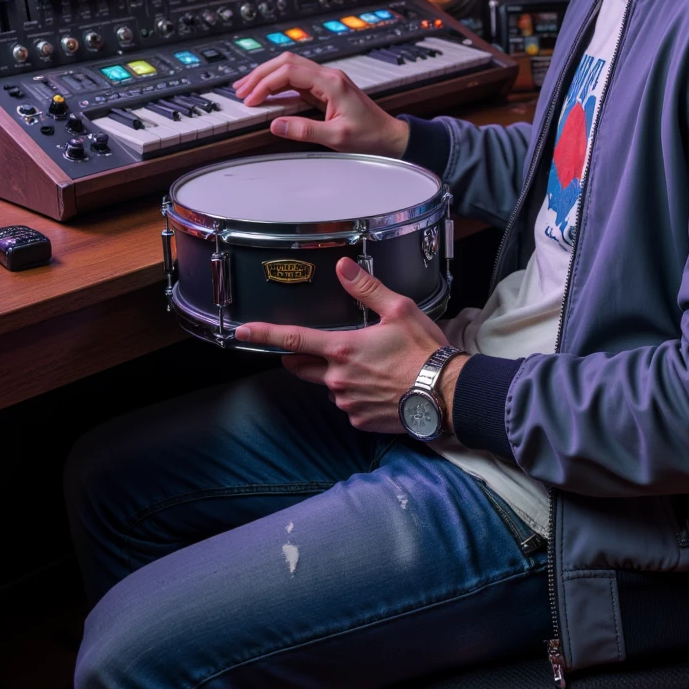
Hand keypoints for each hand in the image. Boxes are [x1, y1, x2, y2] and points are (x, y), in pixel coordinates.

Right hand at [233, 53, 408, 155]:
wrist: (388, 135)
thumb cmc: (369, 135)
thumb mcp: (336, 137)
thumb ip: (304, 130)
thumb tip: (276, 124)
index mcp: (331, 82)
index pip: (289, 72)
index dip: (266, 83)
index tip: (251, 99)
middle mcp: (329, 76)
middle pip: (287, 62)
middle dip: (260, 73)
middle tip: (241, 90)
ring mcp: (327, 80)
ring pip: (291, 67)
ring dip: (267, 75)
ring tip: (247, 89)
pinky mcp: (326, 87)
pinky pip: (297, 79)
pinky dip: (278, 84)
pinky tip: (267, 93)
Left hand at [234, 257, 467, 431]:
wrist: (447, 395)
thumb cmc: (424, 352)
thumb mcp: (399, 310)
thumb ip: (366, 288)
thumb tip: (342, 267)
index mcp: (342, 349)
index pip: (293, 340)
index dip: (263, 335)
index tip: (240, 332)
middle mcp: (337, 379)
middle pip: (302, 366)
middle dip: (300, 356)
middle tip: (319, 346)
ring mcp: (347, 404)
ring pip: (329, 386)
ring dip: (337, 375)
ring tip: (372, 366)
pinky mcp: (360, 421)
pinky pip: (348, 405)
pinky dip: (357, 394)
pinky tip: (380, 386)